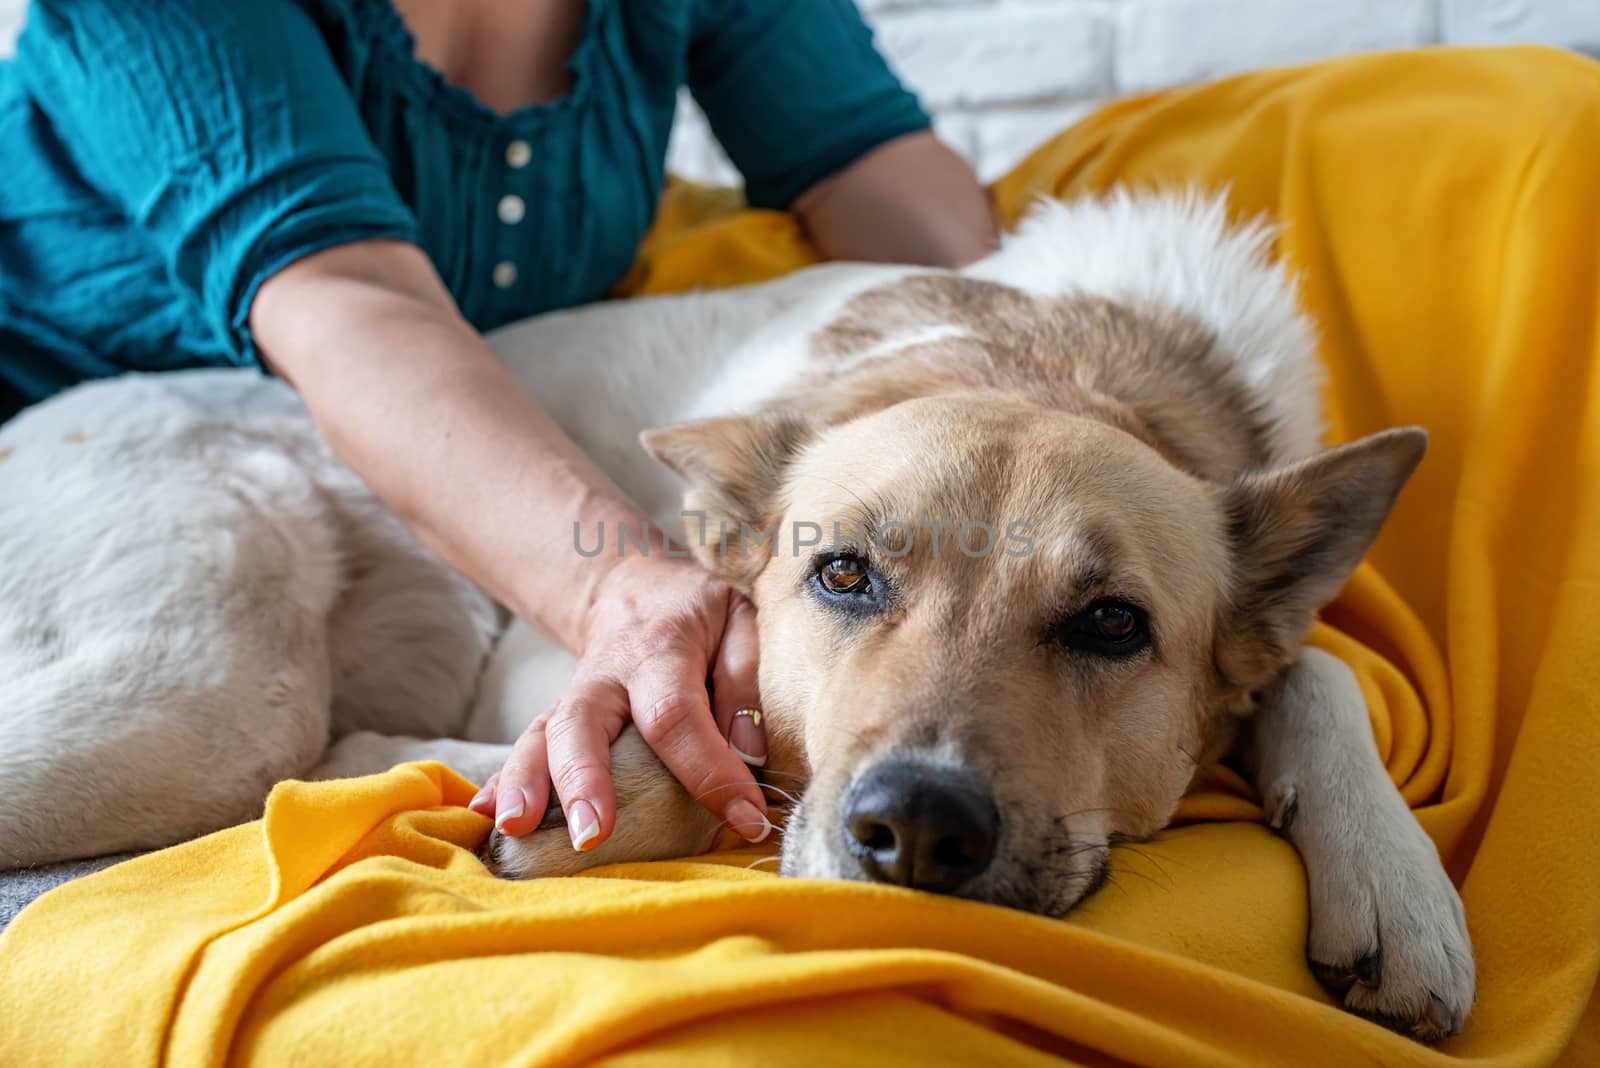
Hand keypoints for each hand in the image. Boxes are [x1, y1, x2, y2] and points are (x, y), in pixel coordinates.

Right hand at [470, 553, 769, 849]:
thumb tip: (748, 754)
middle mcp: (606, 676)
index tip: (746, 818)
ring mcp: (574, 698)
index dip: (709, 770)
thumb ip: (744, 679)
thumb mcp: (738, 619)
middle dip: (583, 780)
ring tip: (516, 829)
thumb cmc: (696, 613)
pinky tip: (484, 815)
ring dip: (526, 782)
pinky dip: (501, 781)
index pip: (676, 715)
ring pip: (541, 736)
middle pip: (583, 724)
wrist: (634, 588)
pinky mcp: (558, 719)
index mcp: (659, 650)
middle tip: (589, 834)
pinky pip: (526, 747)